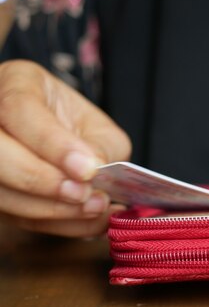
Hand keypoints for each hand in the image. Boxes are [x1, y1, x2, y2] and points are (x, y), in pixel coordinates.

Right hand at [0, 60, 130, 236]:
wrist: (64, 144)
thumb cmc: (80, 130)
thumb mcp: (98, 128)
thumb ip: (101, 147)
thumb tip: (94, 172)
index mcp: (16, 84)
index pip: (20, 111)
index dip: (54, 145)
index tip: (88, 170)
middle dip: (42, 181)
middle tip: (85, 194)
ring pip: (0, 191)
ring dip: (49, 208)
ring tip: (92, 207)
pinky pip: (14, 216)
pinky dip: (54, 223)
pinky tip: (84, 220)